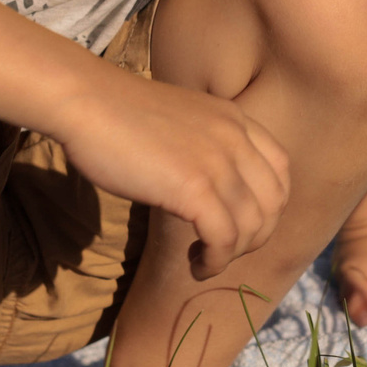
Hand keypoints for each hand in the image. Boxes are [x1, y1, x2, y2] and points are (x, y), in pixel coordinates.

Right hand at [52, 70, 291, 279]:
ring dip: (232, 255)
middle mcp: (236, 138)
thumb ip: (204, 144)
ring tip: (205, 262)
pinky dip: (214, 261)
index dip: (270, 206)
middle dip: (256, 236)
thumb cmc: (116, 114)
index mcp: (235, 119)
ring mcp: (218, 162)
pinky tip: (196, 265)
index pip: (280, 170)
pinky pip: (223, 239)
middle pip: (273, 203)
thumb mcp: (180, 120)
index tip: (243, 225)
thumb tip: (208, 187)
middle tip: (223, 249)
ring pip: (251, 226)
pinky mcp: (194, 188)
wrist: (86, 101)